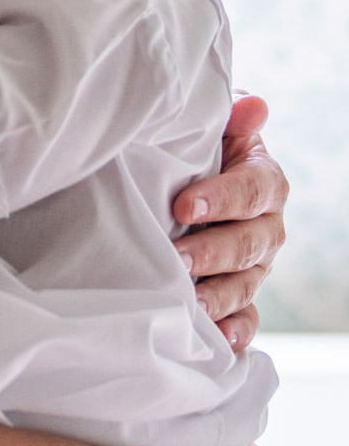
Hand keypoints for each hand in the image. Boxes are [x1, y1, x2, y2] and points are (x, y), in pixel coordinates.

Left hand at [173, 94, 287, 350]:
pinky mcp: (242, 295)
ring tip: (192, 303)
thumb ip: (230, 118)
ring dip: (220, 296)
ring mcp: (257, 266)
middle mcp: (268, 226)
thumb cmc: (198, 148)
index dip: (222, 199)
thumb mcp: (212, 128)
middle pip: (251, 243)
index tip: (183, 206)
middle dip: (214, 252)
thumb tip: (252, 105)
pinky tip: (217, 340)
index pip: (253, 190)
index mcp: (265, 180)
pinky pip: (248, 320)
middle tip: (179, 258)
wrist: (190, 177)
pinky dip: (236, 333)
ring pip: (248, 284)